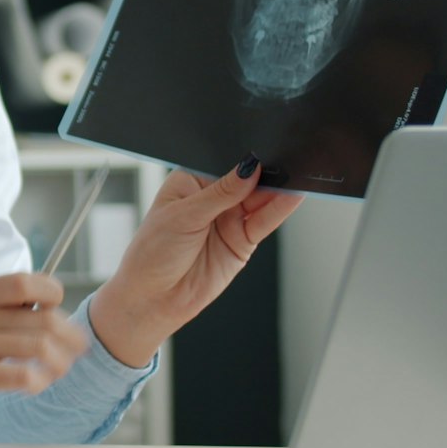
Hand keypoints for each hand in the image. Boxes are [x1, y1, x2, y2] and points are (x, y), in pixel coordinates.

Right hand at [0, 273, 87, 433]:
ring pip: (38, 345)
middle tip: (75, 350)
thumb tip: (38, 307)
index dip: (52, 295)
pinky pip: (20, 375)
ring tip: (57, 371)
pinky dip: (38, 381)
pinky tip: (34, 385)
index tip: (58, 313)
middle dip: (69, 336)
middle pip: (41, 317)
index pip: (25, 282)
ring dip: (59, 362)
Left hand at [89, 157, 302, 367]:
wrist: (154, 299)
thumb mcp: (183, 216)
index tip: (260, 149)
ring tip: (294, 175)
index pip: (222, 163)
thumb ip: (220, 193)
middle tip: (284, 160)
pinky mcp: (242, 241)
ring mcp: (228, 219)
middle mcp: (211, 199)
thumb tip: (247, 169)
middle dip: (265, 171)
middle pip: (246, 180)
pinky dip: (280, 210)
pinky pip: (265, 222)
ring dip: (277, 189)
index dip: (240, 157)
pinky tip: (292, 196)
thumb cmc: (152, 253)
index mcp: (189, 182)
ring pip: (260, 200)